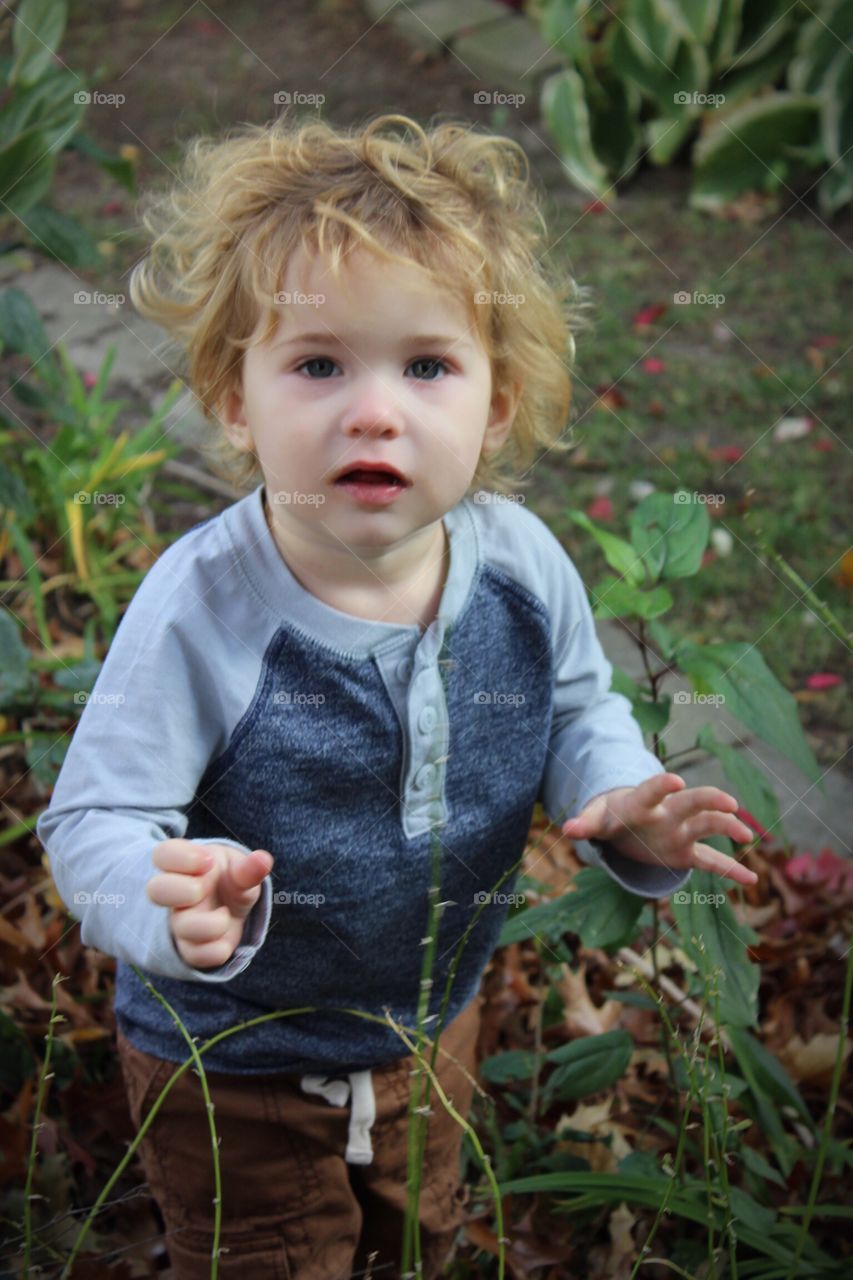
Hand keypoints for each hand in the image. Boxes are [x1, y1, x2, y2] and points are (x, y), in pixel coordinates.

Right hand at [146, 839, 273, 967]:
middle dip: (181, 890)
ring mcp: (181, 922)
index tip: (208, 861)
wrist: (230, 909)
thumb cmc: (228, 881)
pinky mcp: (192, 949)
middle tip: (203, 888)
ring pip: (180, 927)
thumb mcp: (239, 870)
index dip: (181, 857)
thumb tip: (263, 860)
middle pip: (156, 890)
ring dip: (207, 924)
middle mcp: (176, 894)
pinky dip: (215, 951)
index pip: (164, 854)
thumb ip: (247, 868)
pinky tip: (226, 940)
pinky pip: (195, 955)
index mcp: (184, 866)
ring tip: (225, 915)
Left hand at [561, 773, 758, 886]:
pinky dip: (730, 869)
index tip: (675, 780)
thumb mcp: (596, 818)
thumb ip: (585, 823)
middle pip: (691, 802)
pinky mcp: (686, 851)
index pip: (652, 792)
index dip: (661, 786)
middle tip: (728, 802)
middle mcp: (667, 813)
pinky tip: (751, 878)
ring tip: (746, 836)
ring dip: (727, 828)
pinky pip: (711, 861)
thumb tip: (566, 828)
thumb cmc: (611, 815)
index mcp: (642, 803)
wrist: (625, 818)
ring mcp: (680, 831)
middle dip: (709, 800)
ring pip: (708, 826)